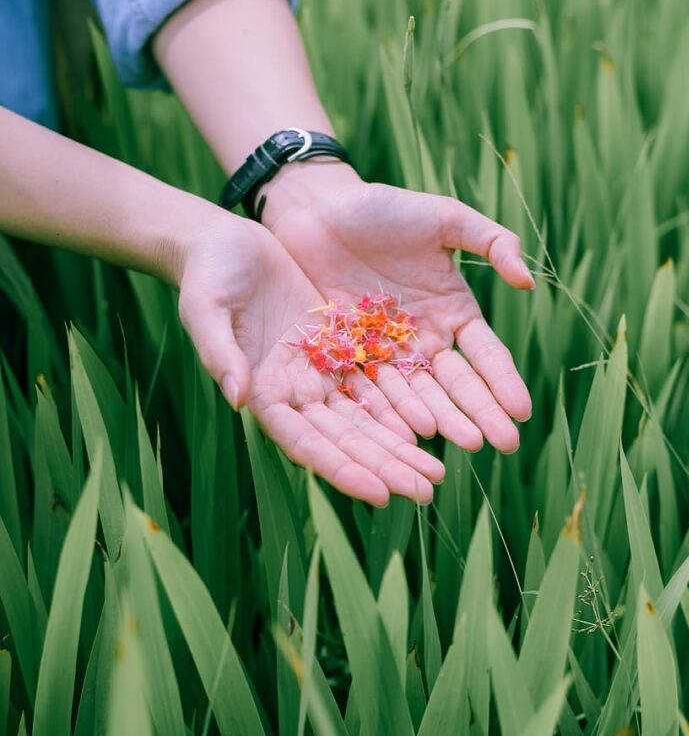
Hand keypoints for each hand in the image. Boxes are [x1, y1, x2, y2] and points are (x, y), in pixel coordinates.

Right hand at [174, 212, 443, 504]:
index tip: (380, 494)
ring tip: (436, 474)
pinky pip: (377, 381)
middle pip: (347, 440)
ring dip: (400, 447)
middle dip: (385, 467)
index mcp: (263, 393)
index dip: (344, 469)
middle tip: (426, 493)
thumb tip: (238, 399)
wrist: (223, 241)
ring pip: (367, 418)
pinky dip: (403, 404)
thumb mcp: (207, 308)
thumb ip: (220, 353)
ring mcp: (320, 371)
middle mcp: (295, 392)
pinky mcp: (339, 344)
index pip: (308, 444)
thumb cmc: (207, 274)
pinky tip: (433, 423)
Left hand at [260, 165, 533, 452]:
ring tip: (465, 447)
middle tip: (505, 445)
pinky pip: (373, 390)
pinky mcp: (350, 357)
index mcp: (455, 310)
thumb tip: (529, 282)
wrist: (319, 210)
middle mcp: (426, 339)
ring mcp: (388, 352)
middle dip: (482, 414)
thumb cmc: (384, 208)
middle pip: (458, 384)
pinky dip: (391, 414)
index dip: (503, 382)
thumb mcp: (444, 218)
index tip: (522, 411)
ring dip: (443, 422)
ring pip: (420, 395)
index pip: (486, 354)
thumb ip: (491, 242)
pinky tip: (409, 438)